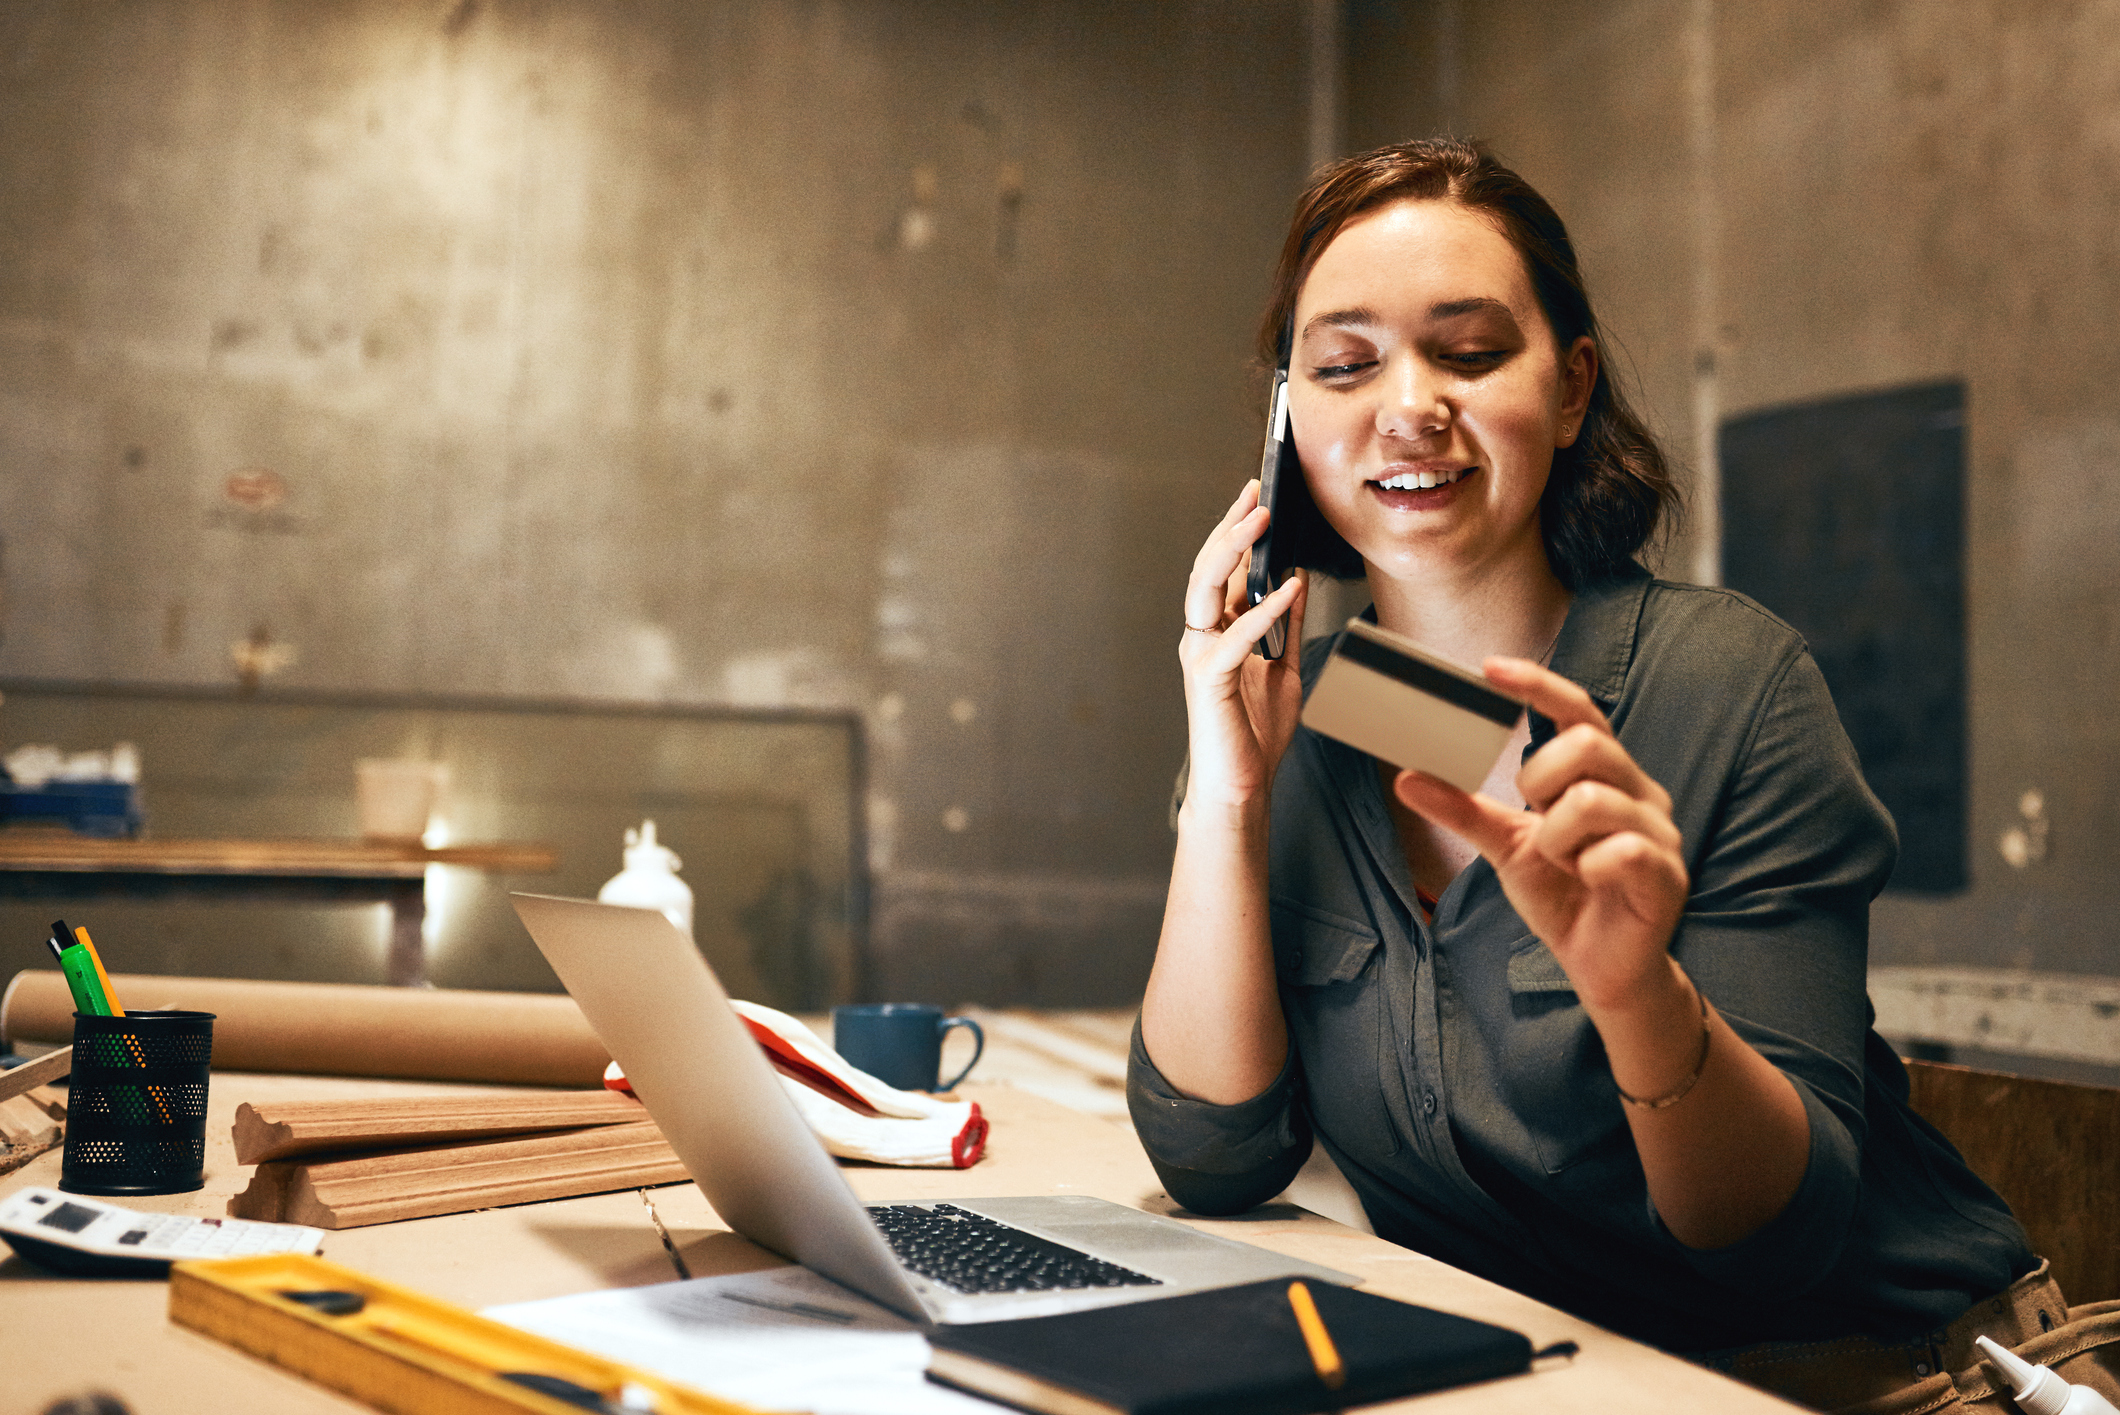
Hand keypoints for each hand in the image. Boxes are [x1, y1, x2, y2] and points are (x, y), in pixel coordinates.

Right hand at [1178, 480, 1308, 821]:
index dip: (1240, 532)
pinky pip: (1234, 635)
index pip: (1225, 571)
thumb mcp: (1284, 669)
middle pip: (1209, 568)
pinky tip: (1288, 586)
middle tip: (1255, 492)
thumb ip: (1286, 627)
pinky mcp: (1210, 679)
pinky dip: (1262, 609)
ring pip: (1207, 588)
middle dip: (1231, 527)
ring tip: (1259, 519)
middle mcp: (1204, 637)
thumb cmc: (1256, 734)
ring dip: (1233, 550)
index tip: (1259, 496)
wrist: (1242, 786)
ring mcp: (1202, 655)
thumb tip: (1297, 582)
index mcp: (1219, 632)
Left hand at [1392, 657, 1687, 1011]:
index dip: (1538, 685)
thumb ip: (1464, 809)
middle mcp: (1638, 791)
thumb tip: (1407, 776)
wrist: (1599, 966)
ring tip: (1567, 865)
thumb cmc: (1562, 897)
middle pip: (1586, 743)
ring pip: (1592, 800)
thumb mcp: (1504, 846)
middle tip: (1537, 821)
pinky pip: (1617, 851)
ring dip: (1558, 838)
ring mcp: (1659, 830)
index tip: (1488, 668)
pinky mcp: (1667, 873)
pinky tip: (1592, 884)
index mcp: (1603, 775)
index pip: (1578, 710)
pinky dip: (1587, 868)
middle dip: (1540, 781)